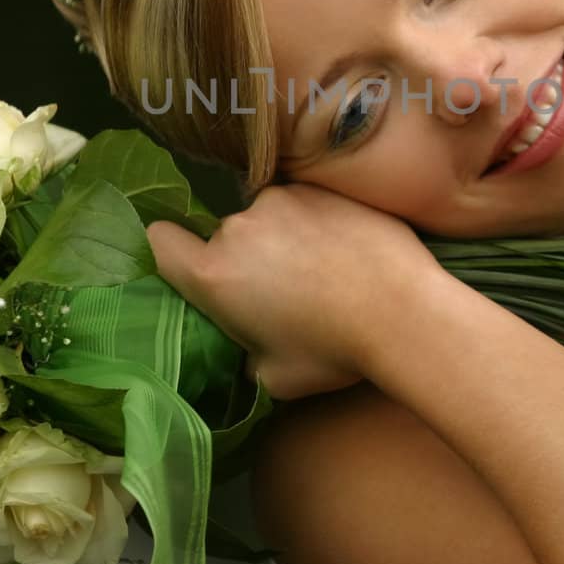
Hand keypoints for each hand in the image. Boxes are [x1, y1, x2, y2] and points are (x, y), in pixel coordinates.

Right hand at [146, 182, 441, 400]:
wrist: (404, 311)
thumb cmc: (335, 352)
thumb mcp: (274, 377)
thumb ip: (246, 352)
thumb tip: (251, 344)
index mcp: (214, 274)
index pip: (159, 242)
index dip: (169, 251)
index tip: (190, 265)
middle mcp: (238, 227)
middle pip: (223, 237)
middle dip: (246, 258)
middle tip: (286, 290)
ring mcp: (281, 200)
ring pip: (267, 218)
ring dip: (284, 237)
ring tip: (326, 268)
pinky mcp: (321, 186)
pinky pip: (304, 204)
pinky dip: (317, 222)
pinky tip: (348, 248)